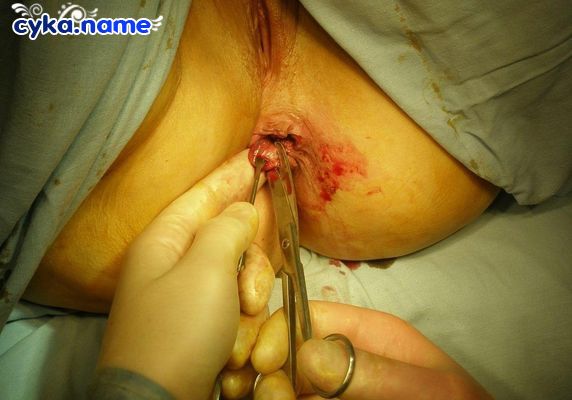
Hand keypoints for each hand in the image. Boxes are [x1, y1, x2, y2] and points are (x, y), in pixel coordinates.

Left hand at [97, 151, 275, 398]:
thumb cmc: (180, 330)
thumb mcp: (207, 270)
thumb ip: (229, 229)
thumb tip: (243, 209)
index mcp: (164, 241)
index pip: (202, 194)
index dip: (230, 175)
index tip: (256, 155)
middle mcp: (174, 263)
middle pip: (229, 239)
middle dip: (249, 264)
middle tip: (250, 290)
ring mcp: (188, 296)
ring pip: (239, 275)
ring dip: (249, 298)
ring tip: (241, 322)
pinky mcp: (202, 324)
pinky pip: (235, 304)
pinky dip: (243, 321)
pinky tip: (238, 343)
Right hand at [252, 301, 492, 399]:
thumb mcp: (428, 390)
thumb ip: (372, 371)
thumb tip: (307, 353)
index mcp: (369, 334)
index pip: (310, 315)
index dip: (279, 331)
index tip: (260, 360)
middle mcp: (345, 359)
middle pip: (290, 354)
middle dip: (270, 370)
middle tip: (271, 396)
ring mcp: (337, 391)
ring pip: (288, 385)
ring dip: (271, 392)